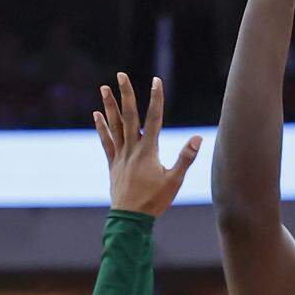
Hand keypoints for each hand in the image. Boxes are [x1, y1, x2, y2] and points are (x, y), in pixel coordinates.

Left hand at [94, 73, 201, 217]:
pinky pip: (106, 142)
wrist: (130, 219)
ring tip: (103, 88)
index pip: (154, 118)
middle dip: (126, 94)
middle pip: (129, 116)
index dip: (156, 98)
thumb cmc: (154, 200)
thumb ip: (186, 158)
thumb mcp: (174, 180)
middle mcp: (132, 149)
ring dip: (109, 106)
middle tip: (120, 75)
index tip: (156, 80)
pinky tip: (97, 115)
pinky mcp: (113, 164)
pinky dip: (102, 128)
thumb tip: (198, 138)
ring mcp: (120, 156)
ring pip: (114, 126)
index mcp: (148, 151)